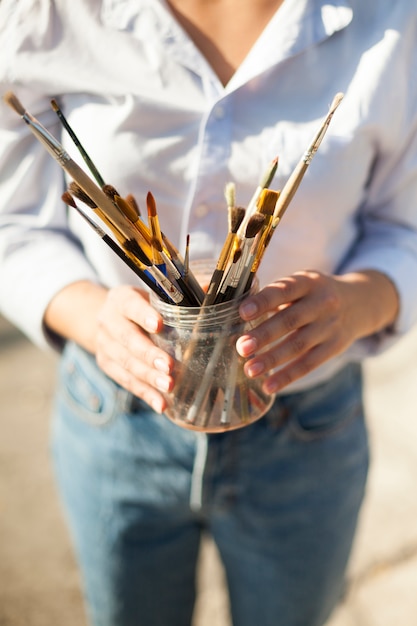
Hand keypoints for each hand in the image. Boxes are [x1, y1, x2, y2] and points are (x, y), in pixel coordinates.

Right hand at [96, 285, 174, 412]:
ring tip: (169, 387)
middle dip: (148, 354)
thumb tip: (213, 291)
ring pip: (126, 364)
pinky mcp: (107, 365)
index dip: (142, 314)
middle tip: (169, 367)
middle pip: (127, 339)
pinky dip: (145, 394)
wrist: (108, 319)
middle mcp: (108, 321)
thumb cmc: (142, 306)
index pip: (130, 304)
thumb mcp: (153, 295)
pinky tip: (162, 404)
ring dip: (148, 377)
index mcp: (120, 299)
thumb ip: (179, 297)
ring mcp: (105, 345)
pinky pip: (126, 382)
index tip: (158, 324)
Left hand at [236, 269, 398, 393]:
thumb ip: (272, 293)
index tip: (242, 312)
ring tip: (250, 369)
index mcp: (308, 281)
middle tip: (241, 347)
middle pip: (291, 320)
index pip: (284, 290)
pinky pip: (310, 363)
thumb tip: (230, 307)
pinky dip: (288, 376)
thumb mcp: (301, 282)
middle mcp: (322, 302)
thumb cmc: (313, 293)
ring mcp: (330, 326)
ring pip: (299, 345)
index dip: (263, 301)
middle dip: (264, 335)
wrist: (360, 301)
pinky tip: (269, 385)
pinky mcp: (335, 346)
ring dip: (273, 359)